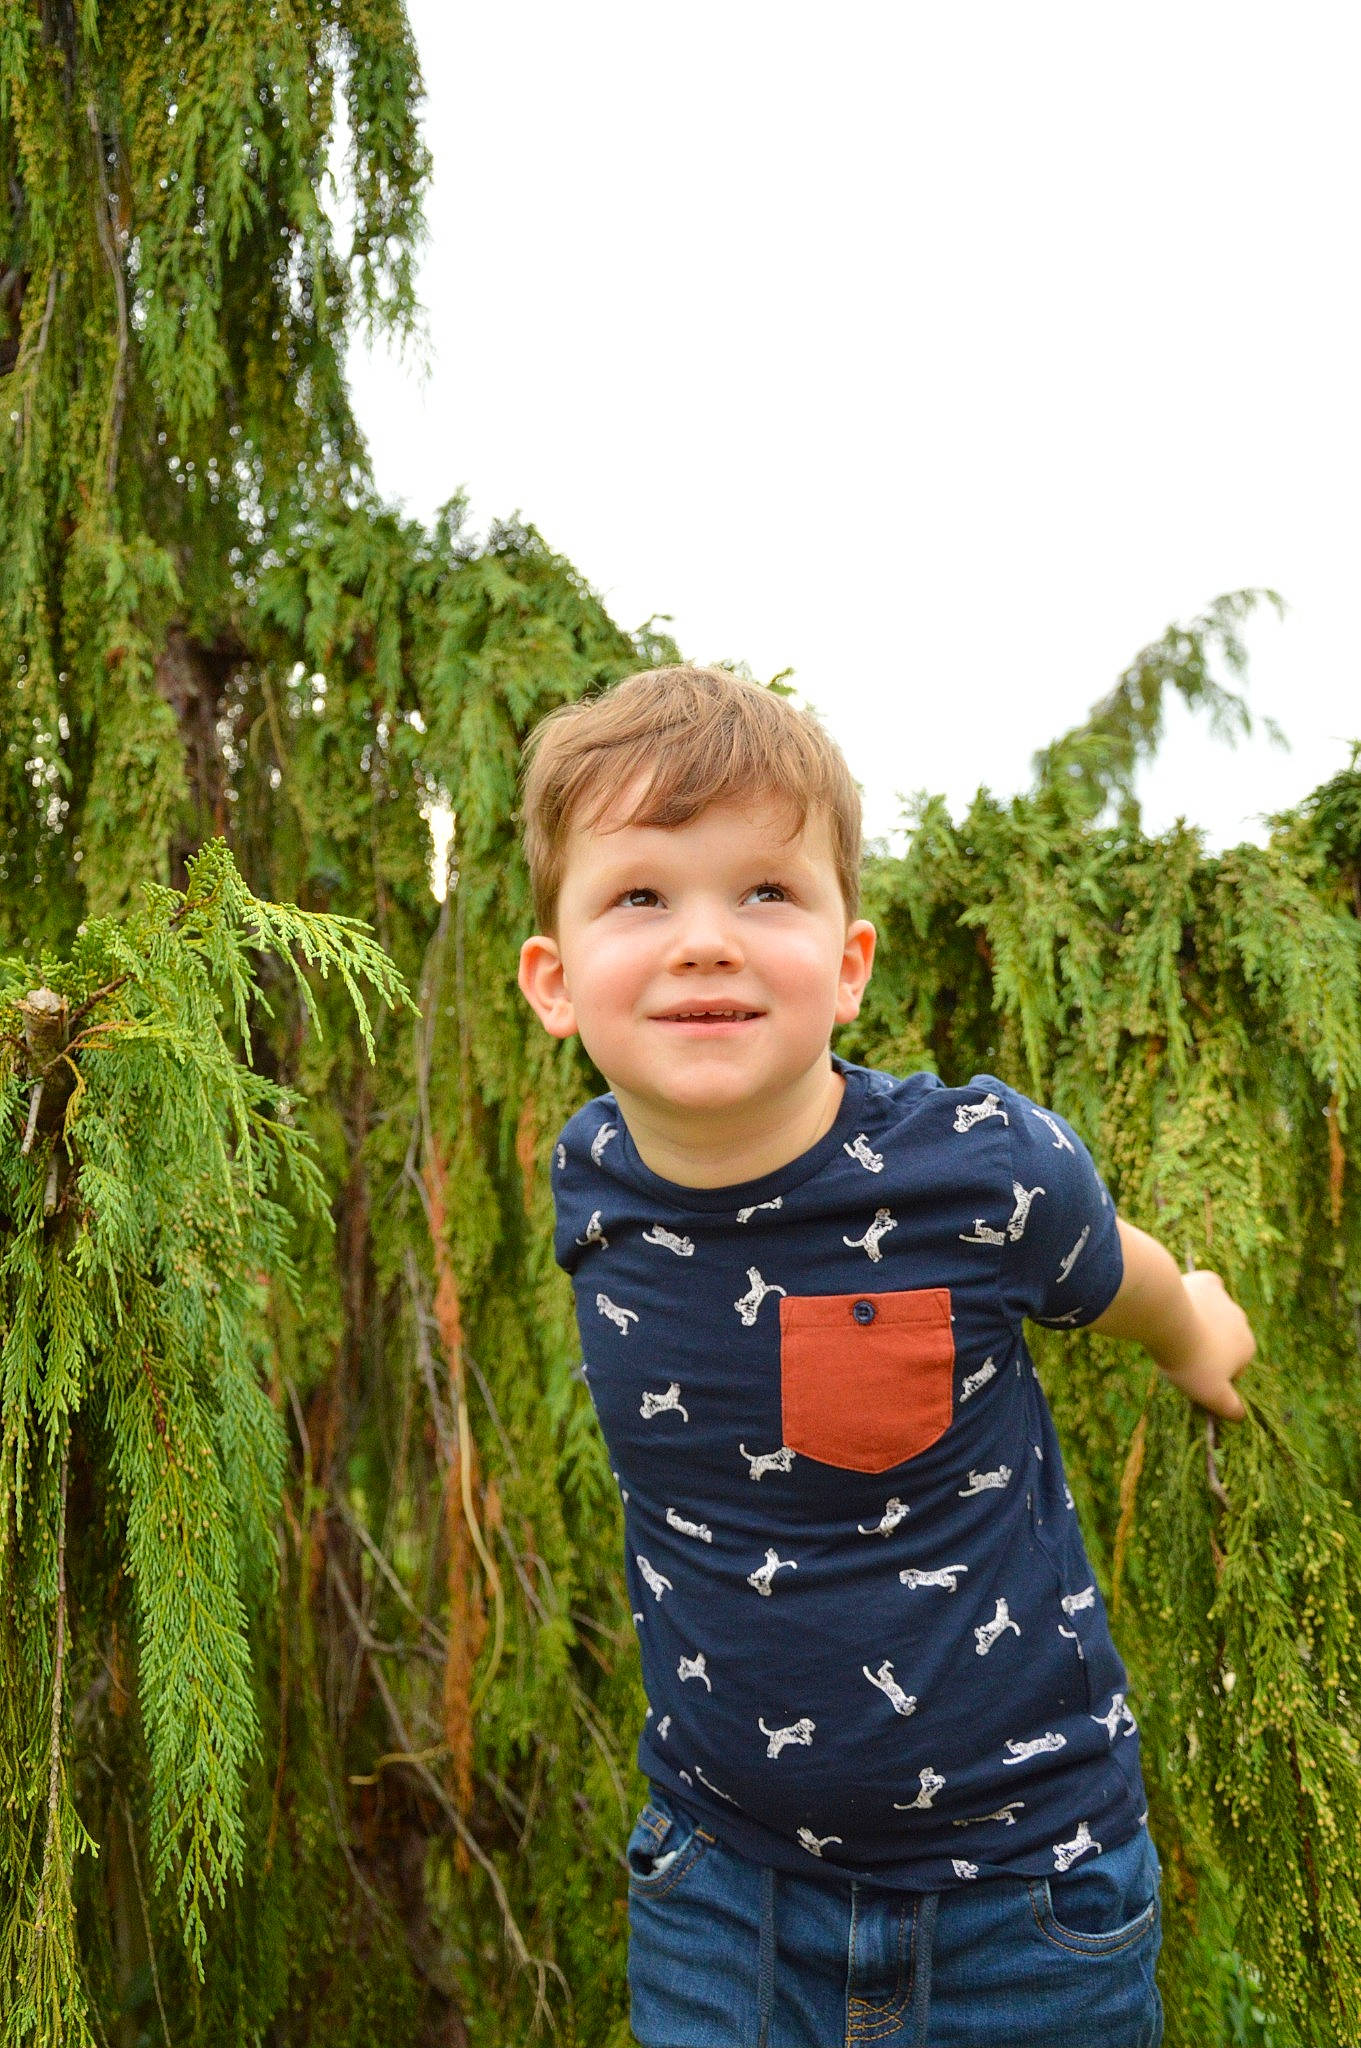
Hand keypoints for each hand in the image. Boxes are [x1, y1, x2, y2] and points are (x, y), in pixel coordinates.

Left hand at [1159, 1271, 1254, 1419]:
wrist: (1167, 1319)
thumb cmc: (1190, 1361)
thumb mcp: (1211, 1394)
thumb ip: (1230, 1407)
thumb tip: (1241, 1416)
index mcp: (1247, 1348)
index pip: (1233, 1368)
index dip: (1212, 1374)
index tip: (1192, 1375)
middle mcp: (1243, 1321)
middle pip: (1224, 1339)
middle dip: (1207, 1346)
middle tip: (1181, 1354)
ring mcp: (1226, 1299)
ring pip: (1214, 1314)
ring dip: (1200, 1322)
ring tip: (1174, 1330)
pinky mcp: (1207, 1281)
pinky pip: (1207, 1287)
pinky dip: (1198, 1294)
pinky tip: (1182, 1301)